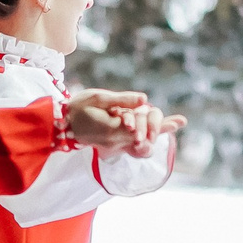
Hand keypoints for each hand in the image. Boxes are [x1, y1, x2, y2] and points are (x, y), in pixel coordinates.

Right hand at [67, 90, 186, 155]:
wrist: (62, 124)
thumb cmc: (79, 106)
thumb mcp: (99, 97)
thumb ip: (122, 100)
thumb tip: (144, 100)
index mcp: (111, 128)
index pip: (141, 128)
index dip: (158, 125)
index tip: (179, 123)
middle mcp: (115, 141)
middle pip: (144, 137)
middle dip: (159, 128)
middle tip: (181, 121)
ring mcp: (113, 145)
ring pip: (139, 141)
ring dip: (154, 131)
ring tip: (175, 123)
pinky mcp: (112, 144)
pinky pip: (132, 141)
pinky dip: (144, 134)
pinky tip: (157, 129)